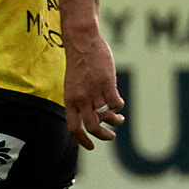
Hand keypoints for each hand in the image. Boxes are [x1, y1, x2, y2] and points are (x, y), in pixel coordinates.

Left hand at [64, 31, 124, 148]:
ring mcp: (94, 91)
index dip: (82, 140)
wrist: (82, 42)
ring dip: (114, 121)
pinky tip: (118, 102)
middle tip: (111, 137)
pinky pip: (116, 104)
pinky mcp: (107, 83)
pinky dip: (118, 106)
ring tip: (118, 119)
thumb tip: (94, 118)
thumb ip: (79, 101)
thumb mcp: (72, 86)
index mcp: (70, 100)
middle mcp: (81, 98)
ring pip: (107, 115)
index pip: (74, 127)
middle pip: (92, 126)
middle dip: (103, 136)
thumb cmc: (78, 64)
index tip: (90, 147)